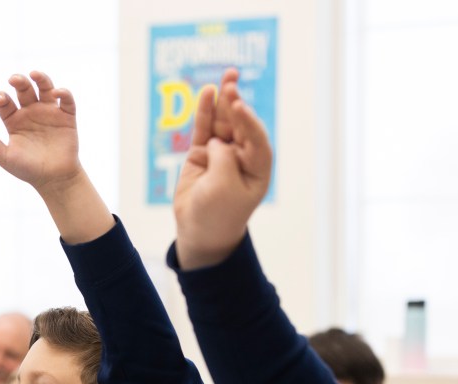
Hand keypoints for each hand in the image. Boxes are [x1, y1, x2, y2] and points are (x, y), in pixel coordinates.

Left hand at [0, 71, 112, 243]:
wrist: (54, 180)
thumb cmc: (28, 170)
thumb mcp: (5, 158)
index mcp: (14, 121)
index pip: (5, 103)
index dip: (1, 97)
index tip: (0, 99)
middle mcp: (31, 113)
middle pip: (24, 90)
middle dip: (19, 81)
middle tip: (14, 79)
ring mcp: (49, 113)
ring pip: (45, 88)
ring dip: (40, 78)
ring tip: (34, 74)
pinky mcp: (66, 117)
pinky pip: (66, 100)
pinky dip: (63, 93)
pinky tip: (56, 92)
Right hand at [174, 67, 272, 269]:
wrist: (199, 232)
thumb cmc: (218, 214)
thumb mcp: (224, 188)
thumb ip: (222, 158)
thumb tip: (215, 140)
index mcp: (258, 168)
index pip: (256, 139)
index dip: (248, 121)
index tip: (238, 107)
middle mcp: (242, 156)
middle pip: (241, 124)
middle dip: (237, 102)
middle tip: (232, 82)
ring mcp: (221, 153)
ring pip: (223, 122)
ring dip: (224, 101)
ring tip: (227, 77)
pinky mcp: (202, 154)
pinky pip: (205, 129)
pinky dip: (206, 112)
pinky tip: (208, 93)